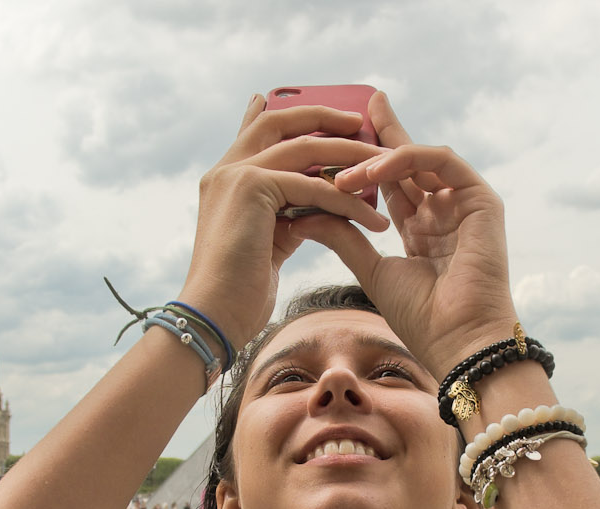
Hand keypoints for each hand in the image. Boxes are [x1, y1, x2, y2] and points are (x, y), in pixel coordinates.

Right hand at [179, 96, 390, 349]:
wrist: (214, 314)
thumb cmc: (240, 291)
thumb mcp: (268, 240)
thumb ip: (285, 212)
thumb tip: (315, 202)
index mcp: (225, 179)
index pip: (254, 131)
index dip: (280, 112)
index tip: (308, 103)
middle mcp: (226, 169)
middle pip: (280, 123)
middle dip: (322, 117)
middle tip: (358, 122)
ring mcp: (236, 174)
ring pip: (305, 149)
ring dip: (349, 156)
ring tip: (384, 165)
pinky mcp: (251, 187)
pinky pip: (312, 186)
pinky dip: (347, 201)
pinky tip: (373, 218)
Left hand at [303, 92, 516, 374]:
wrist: (457, 340)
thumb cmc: (421, 317)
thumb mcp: (371, 269)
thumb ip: (343, 236)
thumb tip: (304, 211)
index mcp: (423, 229)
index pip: (392, 182)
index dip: (367, 158)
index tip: (339, 135)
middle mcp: (446, 211)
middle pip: (408, 160)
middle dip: (380, 132)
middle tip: (355, 105)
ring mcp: (465, 203)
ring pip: (421, 158)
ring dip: (380, 158)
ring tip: (345, 170)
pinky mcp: (482, 199)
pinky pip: (441, 161)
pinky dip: (407, 158)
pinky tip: (375, 169)